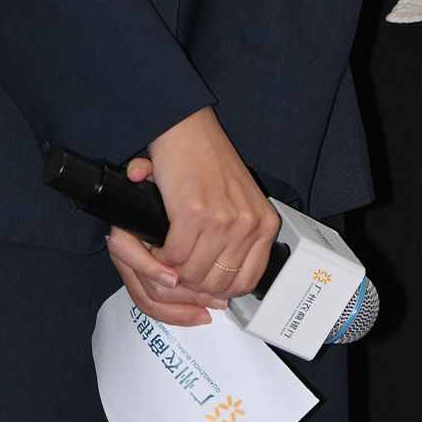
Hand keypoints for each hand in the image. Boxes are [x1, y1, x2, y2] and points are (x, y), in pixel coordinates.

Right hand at [106, 110, 277, 322]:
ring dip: (174, 271)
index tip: (202, 285)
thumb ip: (241, 237)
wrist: (187, 130)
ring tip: (165, 258)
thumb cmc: (208, 162)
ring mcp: (223, 221)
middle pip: (217, 284)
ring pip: (193, 273)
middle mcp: (248, 225)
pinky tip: (157, 245)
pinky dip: (160, 256)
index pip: (246, 282)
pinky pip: (174, 256)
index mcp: (265, 224)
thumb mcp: (240, 201)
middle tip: (177, 272)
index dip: (220, 291)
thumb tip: (224, 284)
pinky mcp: (194, 215)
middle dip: (192, 284)